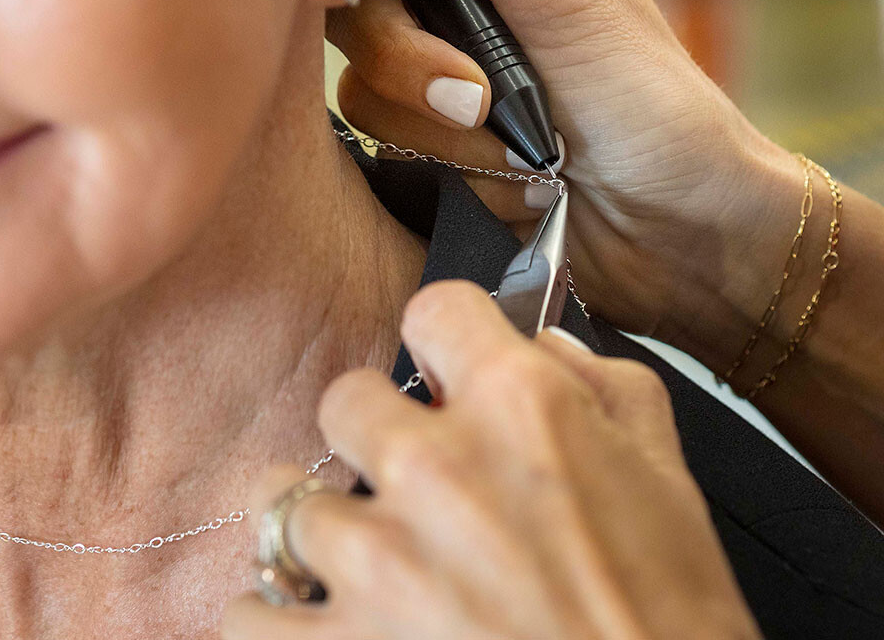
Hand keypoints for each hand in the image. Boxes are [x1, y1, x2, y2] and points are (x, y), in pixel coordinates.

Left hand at [221, 281, 759, 639]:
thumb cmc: (668, 621)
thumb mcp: (667, 478)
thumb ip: (604, 387)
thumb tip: (546, 347)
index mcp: (519, 407)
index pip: (434, 308)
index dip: (445, 338)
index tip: (448, 371)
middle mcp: (435, 467)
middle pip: (345, 396)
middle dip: (376, 429)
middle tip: (407, 475)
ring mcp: (377, 562)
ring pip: (285, 498)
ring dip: (324, 527)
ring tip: (362, 558)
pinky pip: (249, 612)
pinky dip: (275, 615)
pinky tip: (318, 619)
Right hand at [327, 0, 801, 364]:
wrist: (672, 226)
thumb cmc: (647, 99)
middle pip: (356, 6)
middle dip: (414, 65)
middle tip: (476, 103)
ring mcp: (434, 76)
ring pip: (366, 90)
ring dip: (451, 136)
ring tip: (531, 157)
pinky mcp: (427, 145)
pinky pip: (387, 150)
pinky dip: (452, 172)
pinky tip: (513, 183)